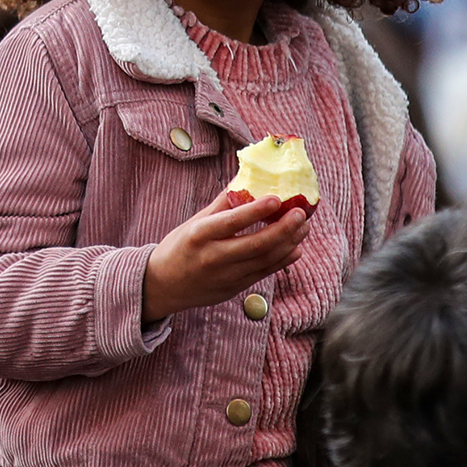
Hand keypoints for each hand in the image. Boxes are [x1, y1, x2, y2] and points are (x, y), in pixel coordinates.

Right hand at [141, 181, 312, 324]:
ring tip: (303, 227)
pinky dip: (282, 260)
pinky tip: (296, 248)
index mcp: (200, 235)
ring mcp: (225, 277)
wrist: (163, 286)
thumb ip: (222, 203)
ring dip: (288, 243)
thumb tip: (246, 178)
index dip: (256, 211)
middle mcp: (213, 257)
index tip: (277, 198)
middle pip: (255, 245)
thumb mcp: (194, 222)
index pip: (232, 222)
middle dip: (283, 229)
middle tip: (301, 214)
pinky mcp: (234, 289)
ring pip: (264, 261)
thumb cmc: (179, 247)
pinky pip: (264, 274)